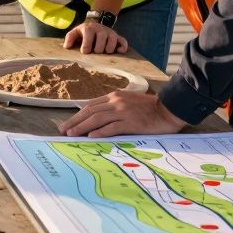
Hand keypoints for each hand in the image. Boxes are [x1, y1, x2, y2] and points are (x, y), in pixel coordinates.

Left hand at [58, 90, 185, 137]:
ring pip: (97, 119)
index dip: (77, 115)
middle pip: (90, 112)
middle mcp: (116, 102)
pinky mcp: (131, 122)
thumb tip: (96, 120)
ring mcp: (123, 112)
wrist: (169, 109)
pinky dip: (100, 131)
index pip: (90, 106)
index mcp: (114, 96)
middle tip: (63, 130)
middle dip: (74, 121)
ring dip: (82, 127)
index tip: (67, 124)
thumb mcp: (128, 103)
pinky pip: (112, 127)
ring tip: (71, 134)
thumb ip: (113, 108)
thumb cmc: (149, 109)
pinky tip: (91, 136)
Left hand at [64, 21, 127, 55]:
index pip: (88, 36)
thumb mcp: (75, 32)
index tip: (85, 52)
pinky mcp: (117, 37)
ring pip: (113, 40)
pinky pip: (123, 42)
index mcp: (89, 28)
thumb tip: (67, 47)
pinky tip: (119, 52)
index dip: (86, 46)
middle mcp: (101, 29)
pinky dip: (123, 47)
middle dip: (98, 49)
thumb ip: (69, 38)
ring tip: (104, 53)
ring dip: (109, 49)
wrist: (94, 24)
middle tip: (95, 52)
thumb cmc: (83, 33)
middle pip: (102, 38)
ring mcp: (110, 33)